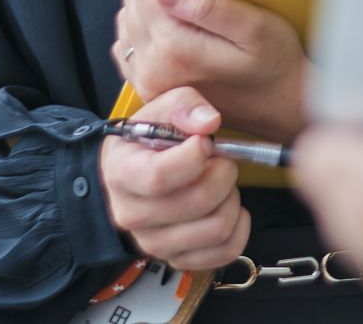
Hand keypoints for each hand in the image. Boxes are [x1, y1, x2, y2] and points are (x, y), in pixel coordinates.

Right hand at [100, 86, 250, 271]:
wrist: (125, 179)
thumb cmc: (144, 144)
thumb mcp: (156, 111)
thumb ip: (182, 104)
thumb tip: (209, 122)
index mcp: (123, 174)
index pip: (161, 176)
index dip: (194, 156)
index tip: (204, 142)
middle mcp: (134, 215)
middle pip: (198, 201)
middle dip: (223, 172)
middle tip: (219, 160)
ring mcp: (155, 242)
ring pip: (217, 227)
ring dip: (231, 198)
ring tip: (219, 183)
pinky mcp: (177, 258)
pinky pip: (225, 250)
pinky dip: (239, 226)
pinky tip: (226, 205)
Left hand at [114, 0, 308, 141]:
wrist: (279, 106)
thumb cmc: (273, 65)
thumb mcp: (254, 26)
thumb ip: (208, 6)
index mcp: (175, 49)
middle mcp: (154, 69)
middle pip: (132, 5)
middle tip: (196, 1)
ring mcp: (148, 83)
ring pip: (127, 25)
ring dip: (151, 14)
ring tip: (187, 19)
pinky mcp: (150, 90)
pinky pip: (128, 48)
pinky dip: (146, 35)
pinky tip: (174, 36)